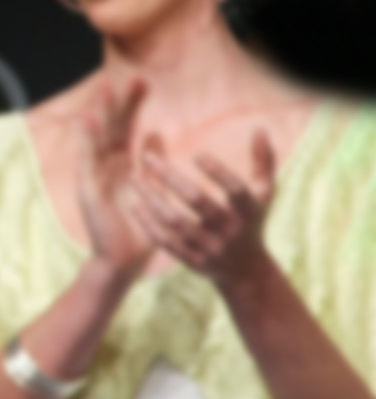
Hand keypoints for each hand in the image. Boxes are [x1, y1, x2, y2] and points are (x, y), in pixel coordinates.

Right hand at [75, 78, 153, 278]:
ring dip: (103, 111)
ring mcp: (95, 175)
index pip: (129, 128)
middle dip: (122, 102)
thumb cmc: (140, 231)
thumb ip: (153, 163)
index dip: (134, 106)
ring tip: (106, 86)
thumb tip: (157, 134)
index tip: (144, 82)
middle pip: (115, 127)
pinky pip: (87, 158)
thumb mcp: (153, 191)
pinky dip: (87, 137)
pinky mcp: (87, 188)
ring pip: (99, 137)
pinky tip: (90, 118)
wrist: (123, 261)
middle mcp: (107, 166)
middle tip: (132, 77)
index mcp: (124, 166)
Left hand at [132, 128, 277, 288]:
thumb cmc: (252, 219)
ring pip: (176, 222)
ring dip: (152, 199)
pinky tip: (136, 205)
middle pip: (198, 201)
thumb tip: (260, 128)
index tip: (196, 154)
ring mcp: (212, 248)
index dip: (217, 172)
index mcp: (249, 211)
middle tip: (148, 157)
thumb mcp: (264, 193)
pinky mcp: (194, 261)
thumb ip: (263, 161)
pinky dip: (150, 225)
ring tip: (134, 178)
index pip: (235, 190)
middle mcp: (231, 230)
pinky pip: (167, 243)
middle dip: (170, 178)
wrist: (247, 270)